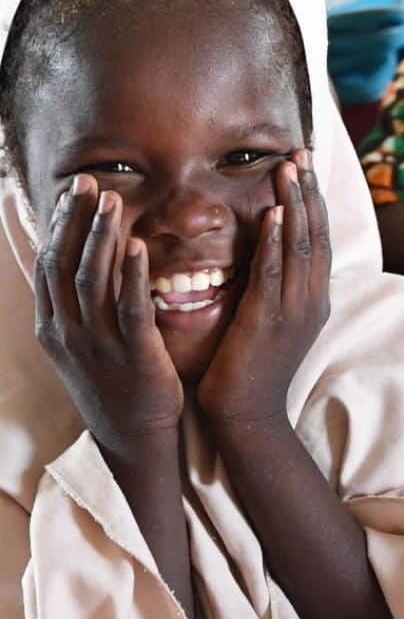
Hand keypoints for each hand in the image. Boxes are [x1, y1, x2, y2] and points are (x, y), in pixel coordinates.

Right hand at [34, 175, 183, 454]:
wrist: (133, 436)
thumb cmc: (115, 383)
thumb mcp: (84, 343)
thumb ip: (80, 305)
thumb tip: (82, 261)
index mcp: (53, 327)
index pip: (50, 264)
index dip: (59, 225)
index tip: (72, 191)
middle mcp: (68, 332)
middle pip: (65, 264)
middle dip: (76, 220)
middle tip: (89, 182)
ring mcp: (98, 344)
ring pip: (93, 280)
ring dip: (102, 236)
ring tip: (113, 200)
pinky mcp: (133, 354)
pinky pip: (130, 307)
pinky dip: (132, 273)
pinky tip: (139, 244)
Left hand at [197, 150, 330, 425]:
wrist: (248, 416)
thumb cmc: (251, 370)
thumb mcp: (271, 322)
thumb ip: (273, 287)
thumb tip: (262, 252)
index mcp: (313, 299)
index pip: (317, 239)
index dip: (312, 201)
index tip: (303, 166)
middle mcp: (312, 300)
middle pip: (314, 235)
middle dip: (307, 192)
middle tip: (300, 153)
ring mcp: (294, 310)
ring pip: (299, 247)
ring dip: (294, 205)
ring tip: (287, 169)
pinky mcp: (269, 321)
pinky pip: (274, 274)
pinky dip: (274, 242)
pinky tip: (271, 215)